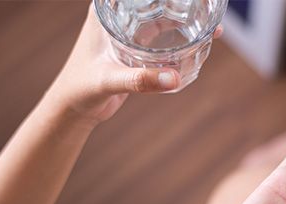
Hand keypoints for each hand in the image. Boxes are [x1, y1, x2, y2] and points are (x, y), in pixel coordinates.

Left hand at [46, 2, 221, 125]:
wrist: (74, 109)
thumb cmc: (80, 89)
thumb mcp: (109, 81)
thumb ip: (140, 80)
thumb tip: (174, 79)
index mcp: (106, 12)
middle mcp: (118, 16)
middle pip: (154, 1)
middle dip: (181, 3)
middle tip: (207, 5)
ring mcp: (128, 32)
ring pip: (162, 17)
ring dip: (185, 19)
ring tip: (211, 22)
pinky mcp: (136, 49)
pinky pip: (164, 38)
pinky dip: (181, 38)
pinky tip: (201, 39)